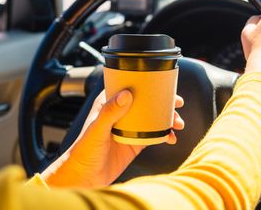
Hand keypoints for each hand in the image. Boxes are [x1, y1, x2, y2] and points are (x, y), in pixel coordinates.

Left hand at [41, 90, 184, 187]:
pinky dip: (164, 135)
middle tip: (177, 102)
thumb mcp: (96, 130)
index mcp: (108, 105)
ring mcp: (129, 129)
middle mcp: (120, 114)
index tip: (162, 83)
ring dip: (167, 118)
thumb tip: (126, 94)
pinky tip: (171, 138)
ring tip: (178, 123)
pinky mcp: (135, 143)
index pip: (129, 87)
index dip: (146, 83)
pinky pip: (154, 135)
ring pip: (153, 118)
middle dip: (163, 101)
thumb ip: (110, 112)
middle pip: (146, 101)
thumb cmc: (83, 152)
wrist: (84, 178)